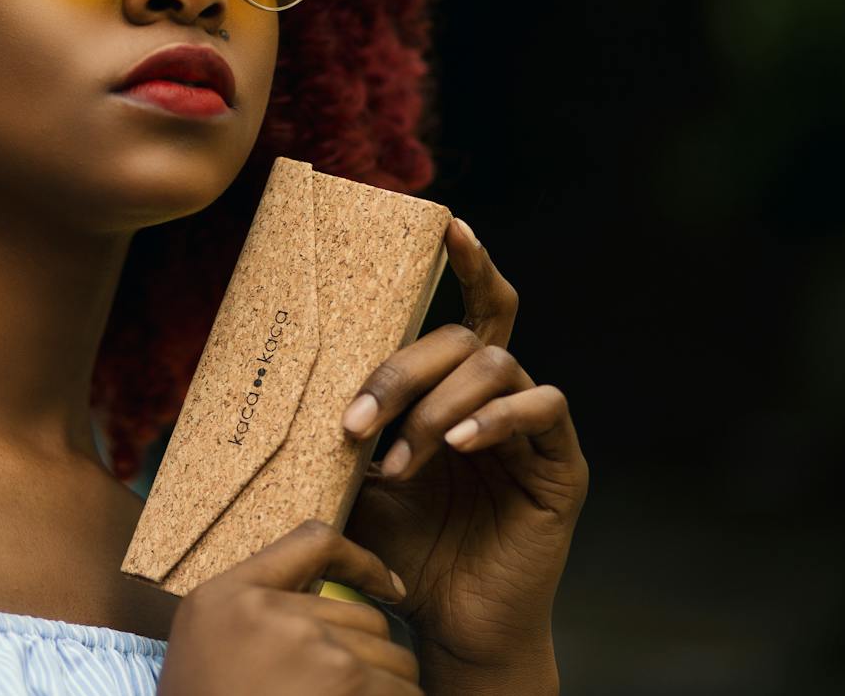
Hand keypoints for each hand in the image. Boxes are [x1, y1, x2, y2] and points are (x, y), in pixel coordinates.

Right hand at [156, 519, 422, 695]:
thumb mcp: (206, 643)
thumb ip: (254, 611)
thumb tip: (329, 608)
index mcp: (228, 595)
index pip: (313, 543)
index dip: (364, 562)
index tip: (391, 587)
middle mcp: (270, 611)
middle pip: (367, 617)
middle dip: (371, 656)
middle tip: (347, 692)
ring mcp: (311, 646)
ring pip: (394, 657)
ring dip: (388, 687)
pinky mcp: (346, 682)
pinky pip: (404, 690)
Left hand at [337, 218, 587, 684]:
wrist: (445, 620)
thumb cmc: (400, 548)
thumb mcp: (354, 478)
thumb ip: (345, 427)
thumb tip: (282, 383)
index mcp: (454, 390)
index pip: (467, 311)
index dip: (465, 263)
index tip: (444, 224)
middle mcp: (497, 397)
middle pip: (461, 338)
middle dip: (401, 371)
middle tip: (355, 421)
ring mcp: (533, 429)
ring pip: (495, 366)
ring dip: (435, 407)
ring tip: (400, 463)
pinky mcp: (562, 465)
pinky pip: (543, 407)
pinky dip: (497, 417)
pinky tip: (461, 444)